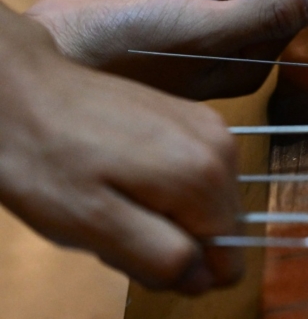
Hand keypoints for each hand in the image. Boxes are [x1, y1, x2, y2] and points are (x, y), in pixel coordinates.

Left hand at [0, 4, 241, 293]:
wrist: (21, 86)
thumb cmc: (46, 158)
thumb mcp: (94, 225)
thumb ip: (160, 258)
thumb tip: (205, 278)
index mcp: (207, 178)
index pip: (229, 261)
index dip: (182, 270)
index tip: (135, 248)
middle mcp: (223, 148)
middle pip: (217, 230)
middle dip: (172, 239)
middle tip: (114, 220)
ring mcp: (209, 127)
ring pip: (206, 204)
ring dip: (165, 213)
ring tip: (112, 194)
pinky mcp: (192, 116)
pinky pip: (195, 174)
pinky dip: (163, 185)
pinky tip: (121, 173)